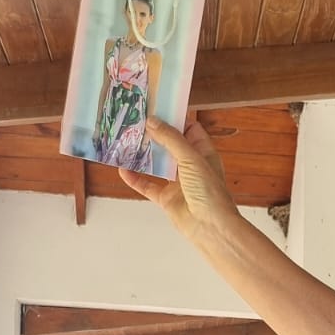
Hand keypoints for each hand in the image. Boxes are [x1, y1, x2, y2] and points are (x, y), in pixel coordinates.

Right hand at [118, 118, 239, 240]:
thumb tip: (152, 121)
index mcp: (202, 152)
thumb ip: (171, 139)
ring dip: (142, 154)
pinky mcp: (167, 198)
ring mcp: (178, 182)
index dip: (174, 117)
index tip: (156, 106)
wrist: (210, 227)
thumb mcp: (191, 158)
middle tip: (134, 120)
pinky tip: (123, 169)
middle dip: (153, 133)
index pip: (189, 128)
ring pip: (157, 163)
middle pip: (169, 144)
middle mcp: (190, 165)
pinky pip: (148, 185)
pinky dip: (136, 178)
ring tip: (125, 140)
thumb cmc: (210, 192)